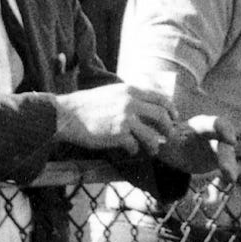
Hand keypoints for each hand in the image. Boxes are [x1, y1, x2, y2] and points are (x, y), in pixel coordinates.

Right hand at [53, 84, 176, 154]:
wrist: (65, 115)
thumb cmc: (86, 105)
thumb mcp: (111, 92)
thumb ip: (129, 96)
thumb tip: (146, 104)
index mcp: (130, 90)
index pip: (161, 98)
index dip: (171, 109)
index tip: (174, 118)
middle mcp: (130, 102)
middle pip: (161, 116)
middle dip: (169, 128)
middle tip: (170, 136)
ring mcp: (125, 119)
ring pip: (152, 135)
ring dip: (155, 144)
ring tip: (153, 150)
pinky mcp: (117, 134)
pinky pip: (134, 146)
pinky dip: (135, 150)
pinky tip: (131, 151)